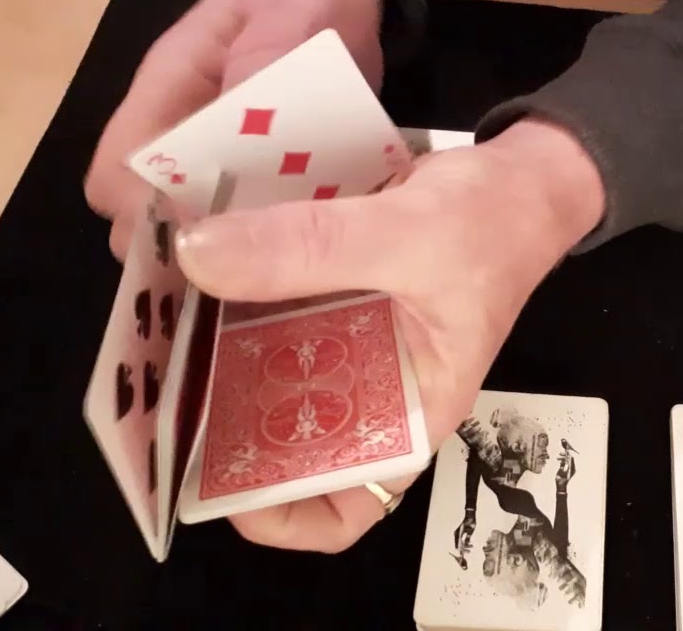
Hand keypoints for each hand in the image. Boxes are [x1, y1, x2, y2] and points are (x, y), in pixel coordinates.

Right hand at [84, 0, 383, 258]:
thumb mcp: (291, 12)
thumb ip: (261, 62)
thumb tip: (228, 133)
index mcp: (168, 89)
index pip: (118, 171)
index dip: (145, 218)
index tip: (200, 249)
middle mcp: (181, 131)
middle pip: (147, 212)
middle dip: (187, 247)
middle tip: (248, 277)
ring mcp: (219, 158)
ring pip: (199, 225)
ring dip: (233, 253)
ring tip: (281, 280)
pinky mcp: (259, 176)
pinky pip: (251, 223)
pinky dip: (274, 246)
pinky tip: (312, 264)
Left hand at [173, 119, 605, 551]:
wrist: (523, 172)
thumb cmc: (494, 226)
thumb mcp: (407, 237)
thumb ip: (309, 247)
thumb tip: (197, 256)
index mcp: (407, 411)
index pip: (345, 503)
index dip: (277, 510)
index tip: (214, 478)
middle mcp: (370, 387)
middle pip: (284, 431)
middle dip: (220, 414)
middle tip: (159, 377)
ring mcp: (347, 340)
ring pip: (266, 364)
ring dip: (213, 343)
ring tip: (158, 313)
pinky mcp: (332, 292)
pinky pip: (271, 304)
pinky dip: (232, 285)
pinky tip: (192, 257)